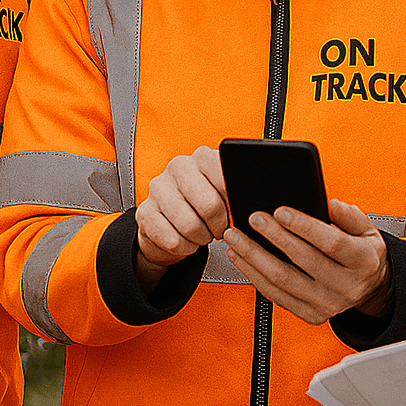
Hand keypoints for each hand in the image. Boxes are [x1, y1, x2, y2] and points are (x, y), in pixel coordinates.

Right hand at [135, 146, 227, 290]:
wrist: (170, 221)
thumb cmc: (204, 205)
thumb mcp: (223, 192)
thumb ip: (238, 191)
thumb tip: (260, 202)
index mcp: (202, 157)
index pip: (225, 177)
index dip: (233, 203)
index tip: (234, 212)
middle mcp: (179, 167)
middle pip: (209, 205)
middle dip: (219, 225)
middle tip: (220, 229)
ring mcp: (158, 189)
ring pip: (190, 226)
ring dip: (201, 238)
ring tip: (203, 234)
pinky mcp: (144, 213)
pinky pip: (172, 240)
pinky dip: (185, 248)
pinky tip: (186, 240)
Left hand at [223, 198, 390, 324]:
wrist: (371, 290)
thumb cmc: (364, 255)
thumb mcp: (368, 230)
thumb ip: (350, 216)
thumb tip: (332, 205)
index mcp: (362, 262)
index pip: (331, 243)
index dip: (304, 227)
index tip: (280, 211)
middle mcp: (345, 286)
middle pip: (302, 261)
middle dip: (273, 237)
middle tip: (253, 218)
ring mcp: (326, 304)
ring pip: (283, 281)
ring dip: (254, 257)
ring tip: (236, 238)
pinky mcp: (310, 314)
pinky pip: (276, 296)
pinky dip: (254, 276)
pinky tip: (241, 258)